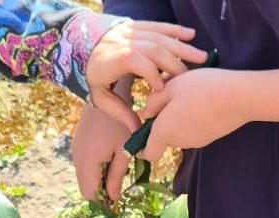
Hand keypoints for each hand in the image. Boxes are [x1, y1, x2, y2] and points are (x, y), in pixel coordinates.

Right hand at [73, 88, 134, 202]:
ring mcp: (76, 151)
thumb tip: (113, 197)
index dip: (104, 202)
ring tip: (116, 175)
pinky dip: (94, 170)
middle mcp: (78, 159)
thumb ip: (117, 175)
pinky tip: (109, 162)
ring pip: (84, 177)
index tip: (118, 202)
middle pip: (85, 188)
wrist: (103, 94)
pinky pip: (84, 166)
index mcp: (89, 163)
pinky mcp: (77, 145)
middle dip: (101, 193)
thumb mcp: (124, 150)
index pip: (91, 194)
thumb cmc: (119, 122)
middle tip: (119, 189)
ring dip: (98, 181)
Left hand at [86, 21, 208, 130]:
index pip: (136, 60)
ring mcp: (129, 30)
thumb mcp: (100, 97)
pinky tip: (191, 36)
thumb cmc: (90, 76)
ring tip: (201, 58)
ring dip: (181, 47)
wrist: (77, 46)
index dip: (151, 73)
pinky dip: (175, 31)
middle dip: (174, 62)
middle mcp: (121, 41)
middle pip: (153, 48)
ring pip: (159, 36)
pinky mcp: (135, 25)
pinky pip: (158, 25)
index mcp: (111, 59)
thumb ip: (120, 112)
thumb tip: (138, 131)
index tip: (161, 89)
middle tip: (190, 79)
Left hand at [139, 68, 250, 161]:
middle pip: (163, 137)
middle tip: (170, 97)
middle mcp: (179, 141)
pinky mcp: (209, 138)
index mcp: (164, 130)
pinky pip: (193, 130)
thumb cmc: (202, 88)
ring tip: (189, 96)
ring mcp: (196, 141)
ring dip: (178, 119)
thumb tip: (145, 113)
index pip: (148, 152)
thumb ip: (153, 102)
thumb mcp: (171, 87)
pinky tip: (202, 102)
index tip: (139, 135)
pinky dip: (192, 120)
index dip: (141, 148)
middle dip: (162, 122)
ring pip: (179, 132)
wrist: (239, 97)